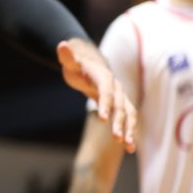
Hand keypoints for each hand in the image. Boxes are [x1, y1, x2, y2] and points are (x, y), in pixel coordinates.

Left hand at [57, 38, 136, 152]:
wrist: (90, 66)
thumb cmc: (76, 66)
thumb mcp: (70, 62)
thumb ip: (67, 56)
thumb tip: (61, 45)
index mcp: (104, 77)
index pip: (106, 92)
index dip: (105, 104)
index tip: (102, 118)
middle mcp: (116, 88)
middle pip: (119, 106)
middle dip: (118, 122)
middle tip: (116, 138)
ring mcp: (121, 97)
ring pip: (128, 114)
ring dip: (129, 129)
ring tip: (128, 146)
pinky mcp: (121, 105)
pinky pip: (128, 119)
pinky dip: (130, 131)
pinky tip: (129, 147)